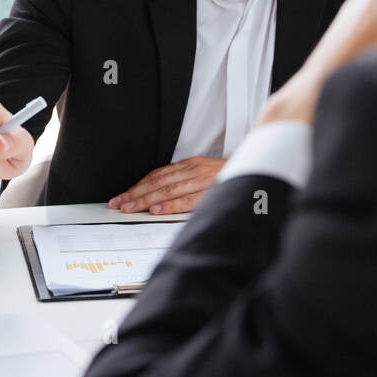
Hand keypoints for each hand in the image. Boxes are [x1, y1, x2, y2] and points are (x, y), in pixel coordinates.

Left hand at [108, 156, 226, 214]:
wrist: (257, 168)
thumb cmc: (230, 177)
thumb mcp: (204, 175)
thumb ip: (185, 184)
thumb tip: (160, 200)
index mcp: (190, 166)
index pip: (157, 175)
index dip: (138, 186)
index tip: (123, 196)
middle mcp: (193, 170)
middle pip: (158, 182)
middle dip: (136, 194)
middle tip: (119, 204)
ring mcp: (202, 180)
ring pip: (168, 190)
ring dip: (147, 200)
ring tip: (131, 208)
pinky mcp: (211, 190)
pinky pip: (187, 199)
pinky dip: (170, 205)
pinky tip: (157, 210)